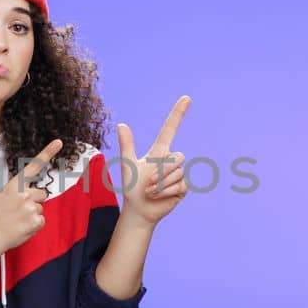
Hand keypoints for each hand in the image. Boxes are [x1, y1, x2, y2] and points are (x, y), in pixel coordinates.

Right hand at [0, 139, 64, 259]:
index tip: (59, 142)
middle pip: (41, 193)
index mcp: (14, 186)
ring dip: (32, 214)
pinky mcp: (35, 222)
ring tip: (17, 219)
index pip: (33, 167)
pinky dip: (34, 225)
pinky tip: (21, 227)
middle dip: (33, 200)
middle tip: (17, 209)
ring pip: (40, 208)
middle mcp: (24, 196)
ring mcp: (31, 209)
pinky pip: (42, 221)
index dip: (47, 153)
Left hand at [116, 95, 191, 228]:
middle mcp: (170, 161)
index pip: (170, 129)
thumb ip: (127, 145)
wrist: (138, 209)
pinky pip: (180, 185)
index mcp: (158, 152)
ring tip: (150, 191)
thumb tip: (121, 124)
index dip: (178, 114)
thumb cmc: (132, 187)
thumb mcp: (128, 164)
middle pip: (177, 156)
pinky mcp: (183, 188)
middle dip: (161, 171)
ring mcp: (178, 174)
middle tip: (147, 183)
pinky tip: (158, 196)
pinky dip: (166, 192)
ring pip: (178, 172)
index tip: (186, 98)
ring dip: (161, 184)